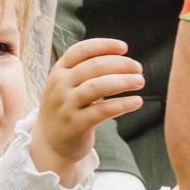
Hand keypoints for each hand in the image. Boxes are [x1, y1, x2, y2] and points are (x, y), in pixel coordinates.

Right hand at [30, 37, 142, 178]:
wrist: (49, 144)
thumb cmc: (66, 108)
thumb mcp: (66, 85)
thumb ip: (85, 70)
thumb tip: (121, 57)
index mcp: (59, 71)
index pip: (82, 50)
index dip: (104, 45)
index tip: (125, 47)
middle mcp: (60, 86)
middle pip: (94, 66)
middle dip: (120, 64)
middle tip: (138, 68)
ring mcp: (66, 105)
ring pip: (98, 86)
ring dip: (123, 81)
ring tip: (140, 81)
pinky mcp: (75, 125)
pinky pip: (102, 111)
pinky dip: (122, 104)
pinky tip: (137, 102)